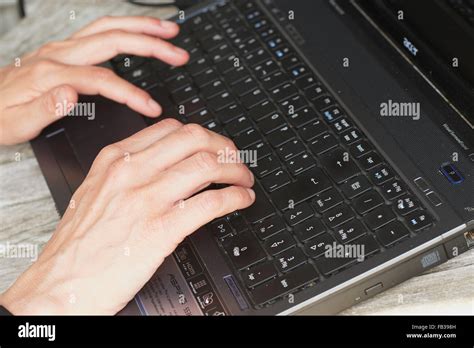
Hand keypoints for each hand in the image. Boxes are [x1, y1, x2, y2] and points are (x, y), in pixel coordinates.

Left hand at [0, 16, 188, 144]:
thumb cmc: (0, 117)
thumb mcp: (15, 125)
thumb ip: (45, 109)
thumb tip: (72, 94)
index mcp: (51, 74)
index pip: (102, 79)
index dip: (131, 92)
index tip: (152, 107)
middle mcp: (59, 54)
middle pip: (113, 40)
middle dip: (150, 44)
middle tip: (178, 53)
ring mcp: (62, 48)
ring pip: (108, 28)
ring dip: (141, 26)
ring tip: (168, 31)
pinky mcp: (65, 49)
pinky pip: (100, 30)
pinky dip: (125, 27)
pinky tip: (139, 32)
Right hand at [0, 120, 254, 313]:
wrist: (60, 285)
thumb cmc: (77, 245)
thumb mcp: (97, 193)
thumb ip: (128, 174)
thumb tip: (167, 166)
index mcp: (114, 160)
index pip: (169, 128)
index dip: (201, 135)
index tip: (213, 146)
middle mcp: (132, 172)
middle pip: (194, 138)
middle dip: (223, 147)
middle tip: (234, 160)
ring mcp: (147, 198)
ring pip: (207, 165)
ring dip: (236, 171)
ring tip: (244, 180)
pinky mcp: (161, 229)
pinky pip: (211, 202)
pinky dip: (235, 197)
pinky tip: (241, 200)